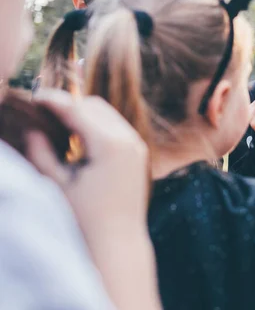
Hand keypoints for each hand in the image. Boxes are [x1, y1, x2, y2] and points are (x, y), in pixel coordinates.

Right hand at [25, 90, 148, 236]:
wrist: (118, 241)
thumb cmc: (84, 218)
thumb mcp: (57, 183)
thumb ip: (41, 152)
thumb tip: (32, 127)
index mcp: (109, 145)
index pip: (77, 109)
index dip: (53, 100)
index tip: (33, 96)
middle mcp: (129, 140)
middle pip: (94, 105)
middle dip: (69, 104)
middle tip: (42, 110)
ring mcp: (137, 145)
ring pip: (107, 113)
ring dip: (84, 113)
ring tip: (57, 122)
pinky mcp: (139, 152)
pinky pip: (116, 126)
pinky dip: (97, 124)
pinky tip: (77, 136)